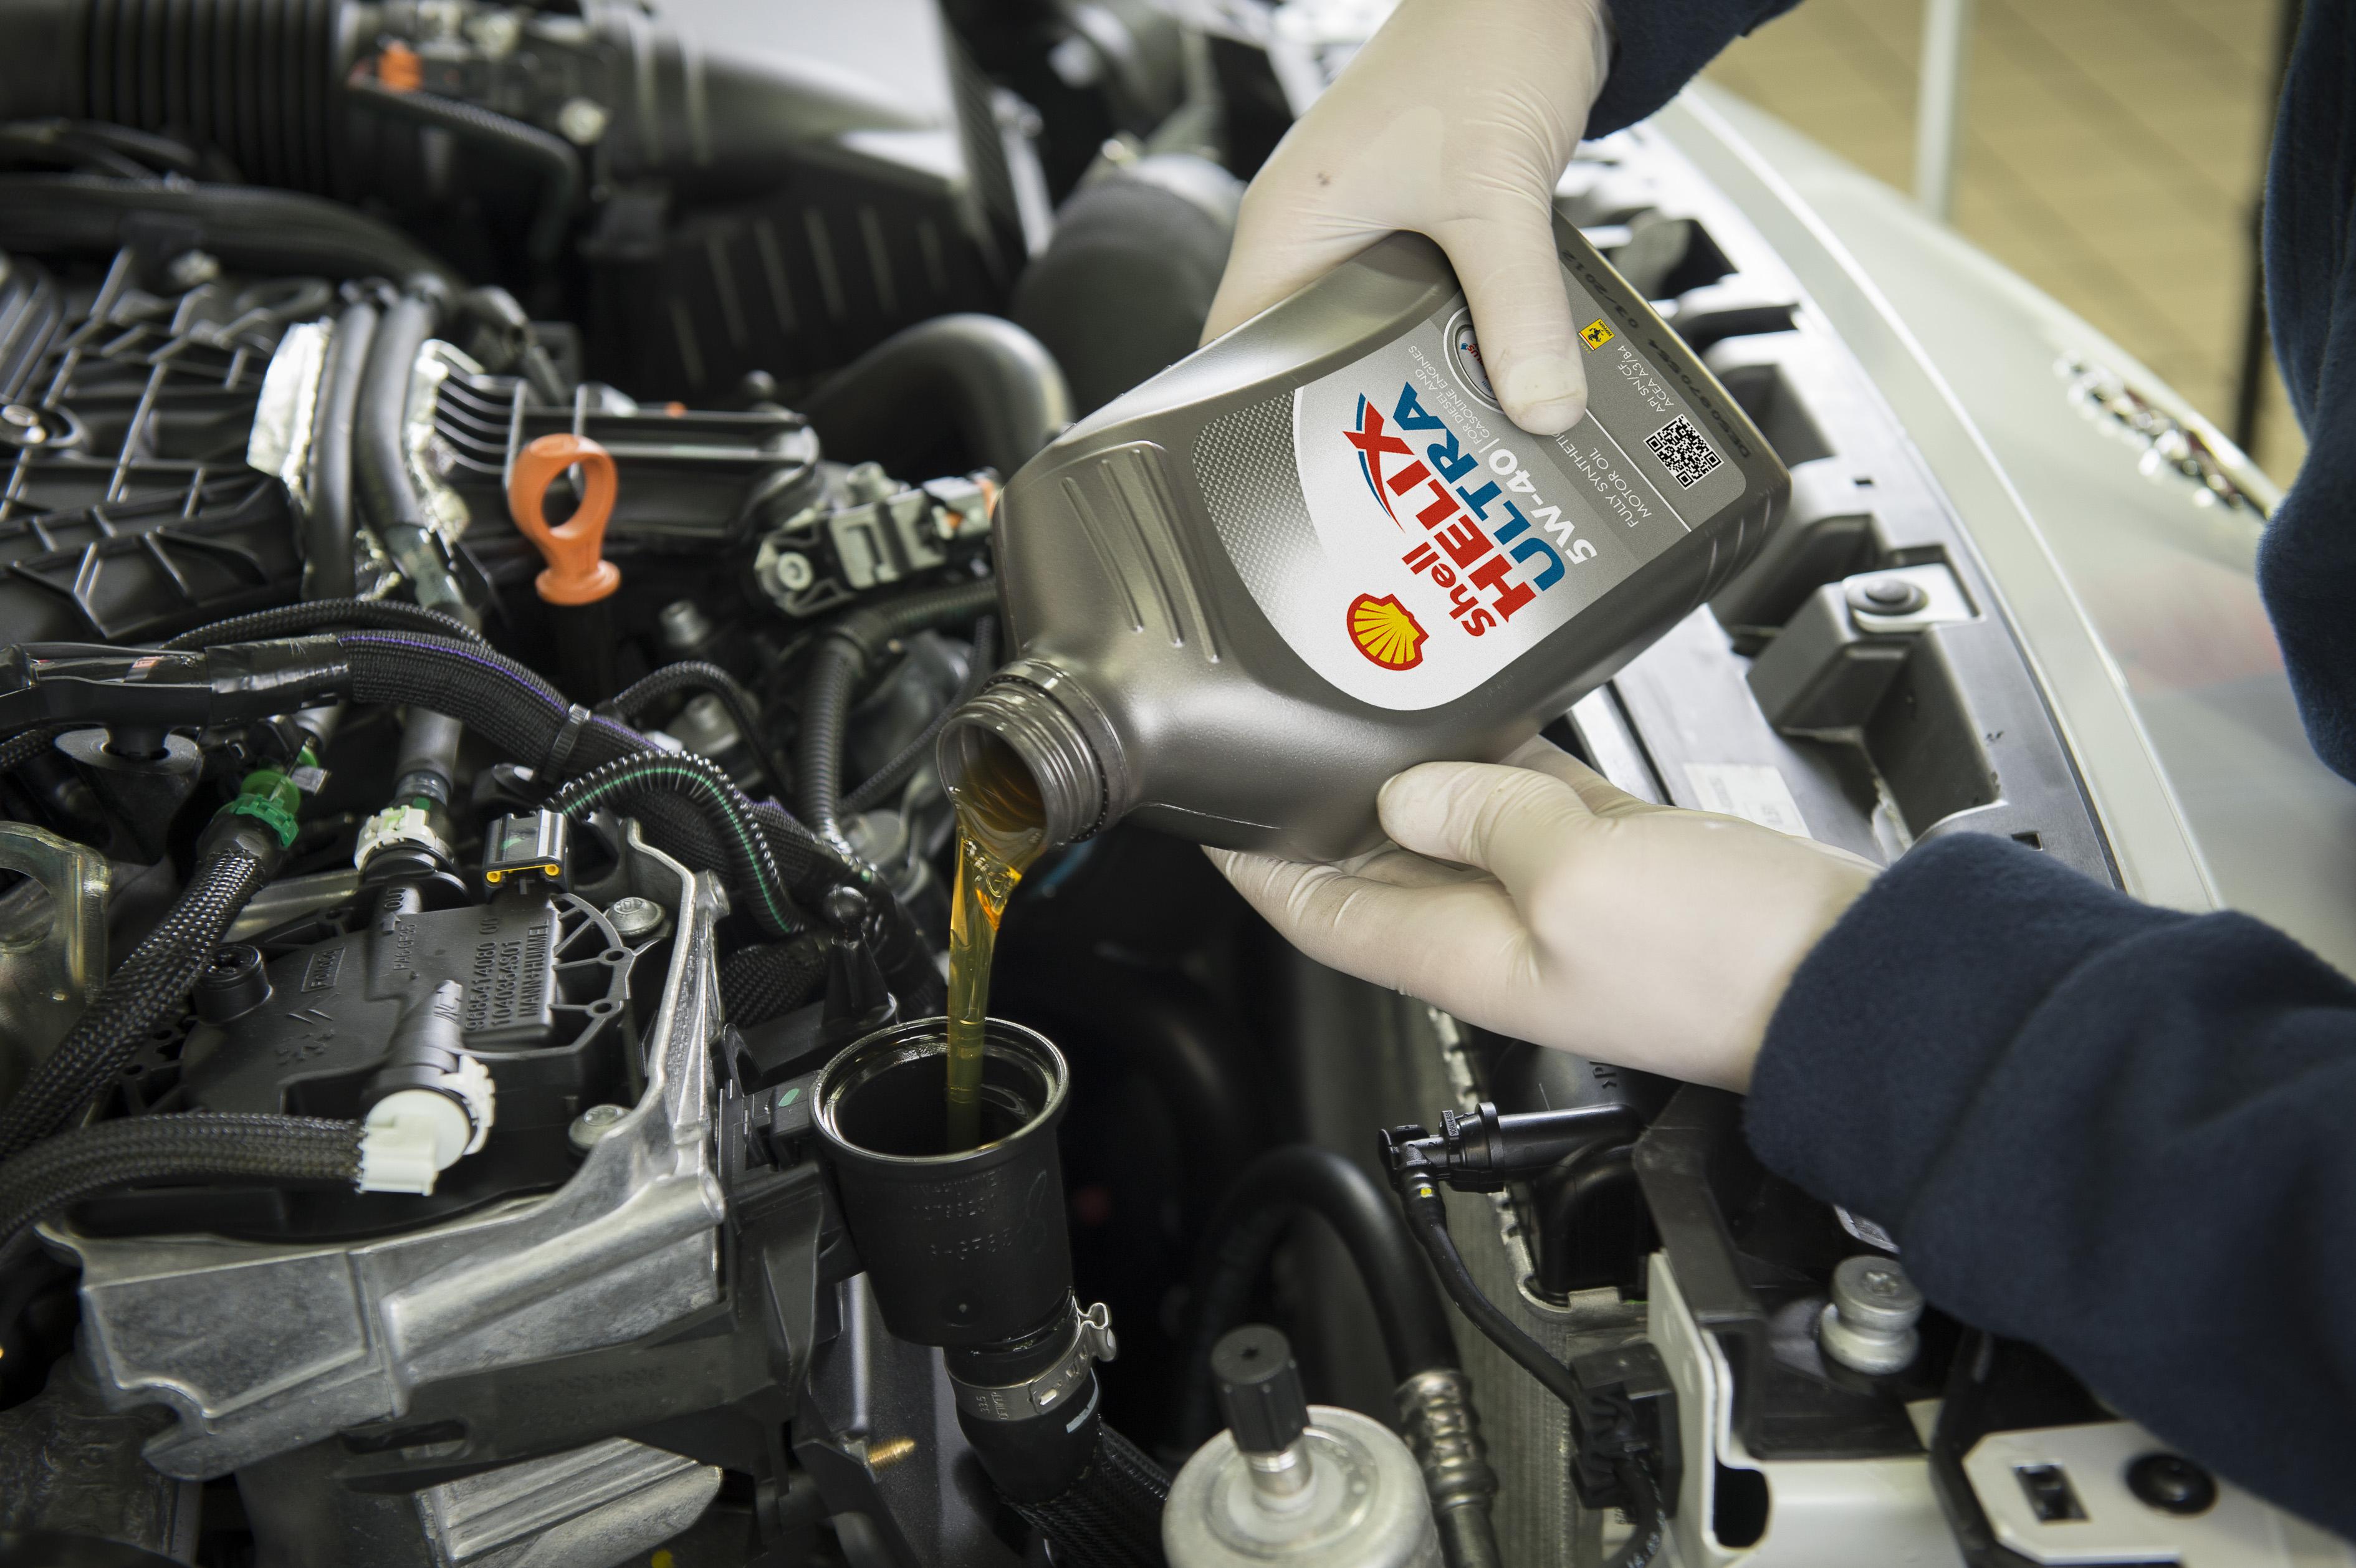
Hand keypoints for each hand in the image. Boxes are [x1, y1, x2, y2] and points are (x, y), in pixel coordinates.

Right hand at [1201, 0, 1610, 434]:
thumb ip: (1519, 312)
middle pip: (1305, 357)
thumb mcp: (1499, 196)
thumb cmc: (1484, 46)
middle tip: (1393, 475)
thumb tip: (1540, 407)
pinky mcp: (1411, 222)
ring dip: (1405, 374)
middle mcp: (1310, 231)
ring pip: (1365, 334)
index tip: (1300, 481)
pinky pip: (1413, 304)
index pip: (1234, 357)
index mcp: (1288, 225)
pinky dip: (1444, 335)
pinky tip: (1480, 369)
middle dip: (1349, 412)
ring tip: (1441, 436)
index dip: (1259, 425)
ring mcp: (1359, 226)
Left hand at [1209, 739, 1878, 1089]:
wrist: (1853, 978)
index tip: (1211, 804)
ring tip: (1372, 691)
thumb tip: (1413, 786)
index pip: (1318, 912)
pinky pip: (1530, 799)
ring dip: (1410, 765)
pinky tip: (1487, 701)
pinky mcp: (1616, 856)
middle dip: (1324, 799)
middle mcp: (1498, 929)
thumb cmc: (1730, 967)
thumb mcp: (1582, 876)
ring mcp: (1557, 893)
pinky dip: (1500, 752)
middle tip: (1287, 719)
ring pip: (1450, 821)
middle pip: (1374, 861)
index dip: (1254, 863)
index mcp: (1464, 955)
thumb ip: (1485, 819)